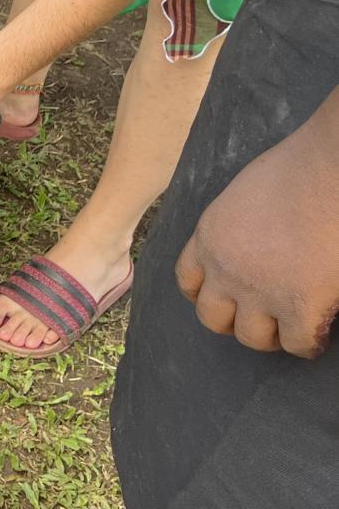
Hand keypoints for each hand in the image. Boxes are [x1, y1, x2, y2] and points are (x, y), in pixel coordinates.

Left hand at [175, 124, 338, 357]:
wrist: (327, 171)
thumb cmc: (294, 170)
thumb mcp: (241, 197)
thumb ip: (237, 229)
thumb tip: (252, 245)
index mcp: (208, 238)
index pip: (188, 281)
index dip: (205, 294)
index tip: (224, 296)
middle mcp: (224, 269)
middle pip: (211, 317)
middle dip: (232, 322)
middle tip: (256, 319)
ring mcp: (258, 291)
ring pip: (252, 337)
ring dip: (270, 337)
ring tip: (287, 329)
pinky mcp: (298, 305)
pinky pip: (298, 343)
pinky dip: (309, 343)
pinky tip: (320, 332)